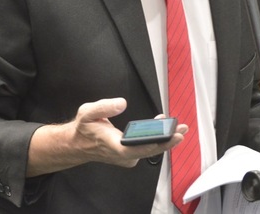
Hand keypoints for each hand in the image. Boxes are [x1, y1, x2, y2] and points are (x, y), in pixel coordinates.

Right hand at [27, 97, 187, 175]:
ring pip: (150, 150)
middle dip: (167, 141)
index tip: (167, 137)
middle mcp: (123, 155)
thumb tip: (122, 103)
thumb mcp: (87, 112)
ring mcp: (128, 156)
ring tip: (179, 128)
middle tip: (181, 130)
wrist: (78, 144)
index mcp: (114, 146)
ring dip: (165, 140)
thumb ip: (104, 107)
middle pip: (149, 150)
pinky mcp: (130, 154)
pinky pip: (147, 148)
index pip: (136, 148)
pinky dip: (157, 139)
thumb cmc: (84, 129)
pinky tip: (164, 127)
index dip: (153, 144)